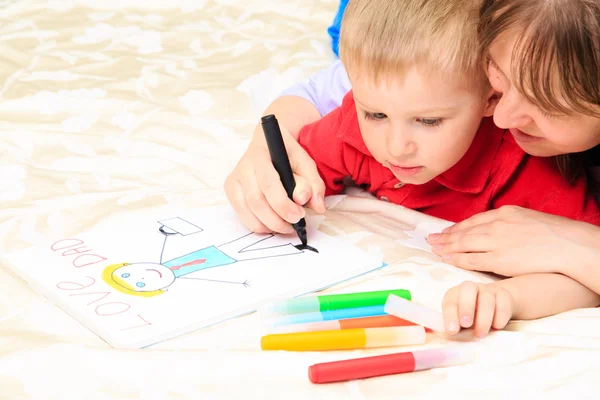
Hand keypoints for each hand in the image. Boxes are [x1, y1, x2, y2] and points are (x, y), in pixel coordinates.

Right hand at [224, 124, 325, 233]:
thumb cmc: (287, 155)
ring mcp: (235, 178)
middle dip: (277, 219)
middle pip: (256, 200)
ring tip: (286, 226)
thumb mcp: (306, 163)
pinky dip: (258, 224)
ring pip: (248, 210)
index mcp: (262, 154)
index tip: (298, 215)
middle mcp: (244, 166)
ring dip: (269, 225)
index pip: (268, 183)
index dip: (282, 204)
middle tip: (294, 224)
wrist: (267, 144)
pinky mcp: (231, 189)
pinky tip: (272, 225)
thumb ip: (314, 184)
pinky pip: (242, 214)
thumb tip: (316, 206)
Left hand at [427, 206, 599, 277]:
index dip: (458, 227)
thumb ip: (510, 221)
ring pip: (463, 244)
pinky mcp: (499, 259)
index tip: (447, 230)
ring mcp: (496, 242)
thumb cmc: (555, 233)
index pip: (474, 220)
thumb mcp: (529, 218)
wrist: (568, 245)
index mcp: (505, 213)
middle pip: (464, 231)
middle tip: (431, 239)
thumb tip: (499, 225)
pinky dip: (457, 259)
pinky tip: (447, 259)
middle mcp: (497, 225)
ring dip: (447, 247)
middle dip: (446, 236)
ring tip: (435, 249)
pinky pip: (471, 259)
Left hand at [442, 281, 514, 337]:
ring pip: (487, 299)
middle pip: (468, 290)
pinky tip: (496, 327)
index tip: (452, 331)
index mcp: (455, 293)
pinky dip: (500, 317)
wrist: (495, 304)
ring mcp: (488, 290)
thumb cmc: (471, 316)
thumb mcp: (460, 320)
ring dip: (483, 318)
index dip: (450, 316)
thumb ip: (455, 325)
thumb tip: (453, 333)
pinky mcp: (504, 296)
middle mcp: (471, 288)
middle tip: (466, 325)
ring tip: (480, 334)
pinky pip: (503, 304)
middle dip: (466, 308)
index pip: (450, 301)